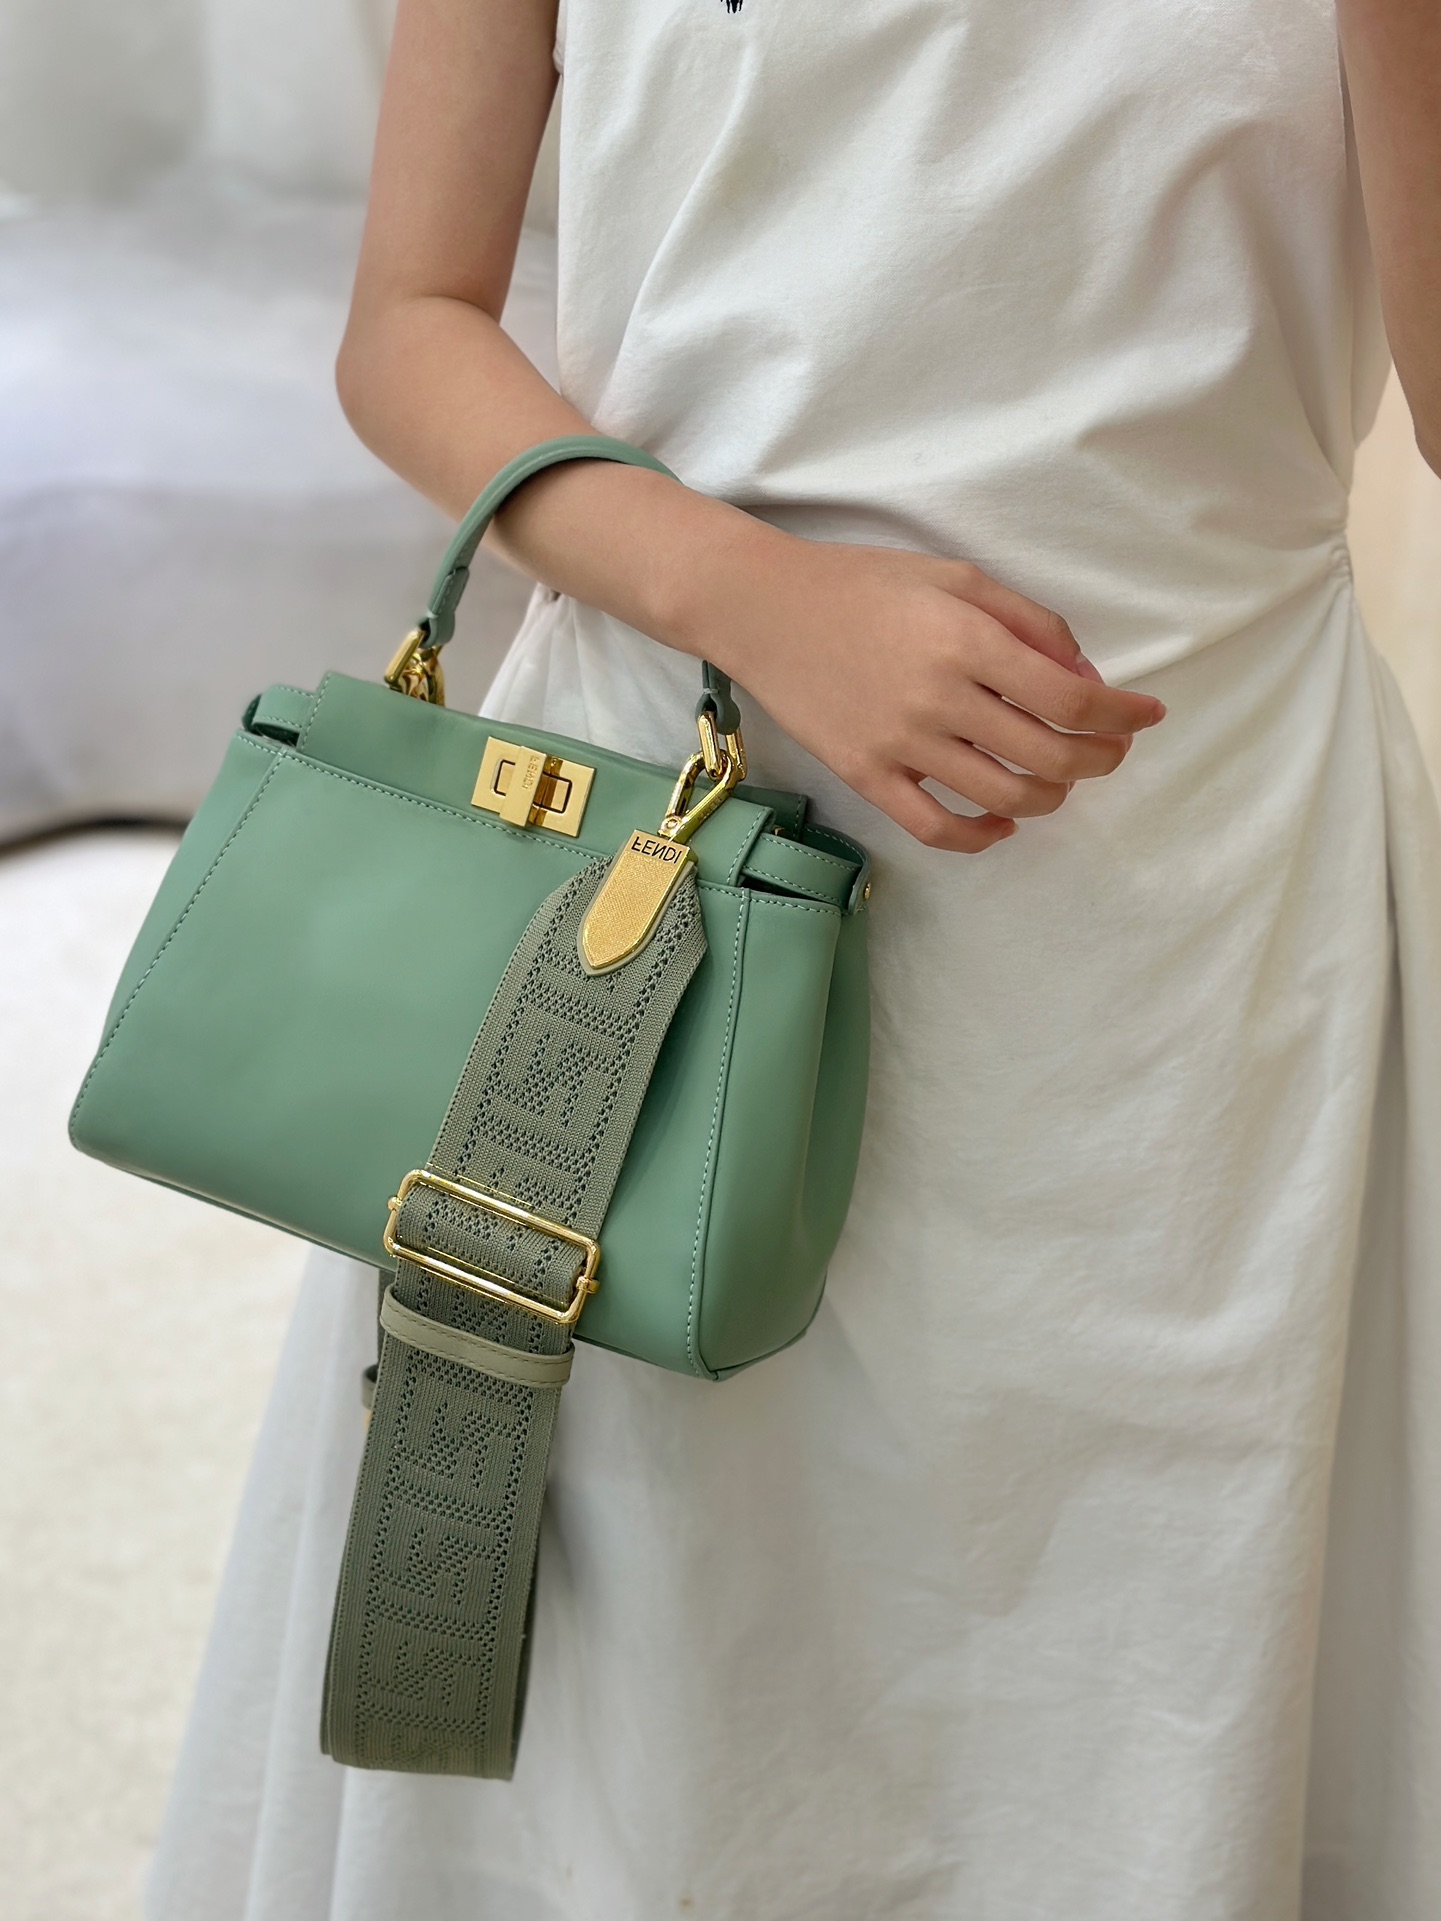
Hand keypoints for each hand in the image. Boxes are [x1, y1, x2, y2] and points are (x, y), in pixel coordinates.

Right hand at [679, 522, 1165, 852]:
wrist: (761, 609)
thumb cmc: (861, 583)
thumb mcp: (955, 576)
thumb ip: (1028, 622)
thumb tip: (1084, 674)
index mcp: (968, 641)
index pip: (1072, 699)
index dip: (1122, 715)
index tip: (1145, 716)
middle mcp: (940, 700)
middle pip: (1050, 756)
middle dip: (1099, 759)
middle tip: (1110, 751)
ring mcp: (902, 745)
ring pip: (1004, 799)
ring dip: (1051, 798)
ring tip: (1059, 782)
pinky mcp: (867, 776)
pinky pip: (936, 827)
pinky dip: (981, 836)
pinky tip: (1000, 824)